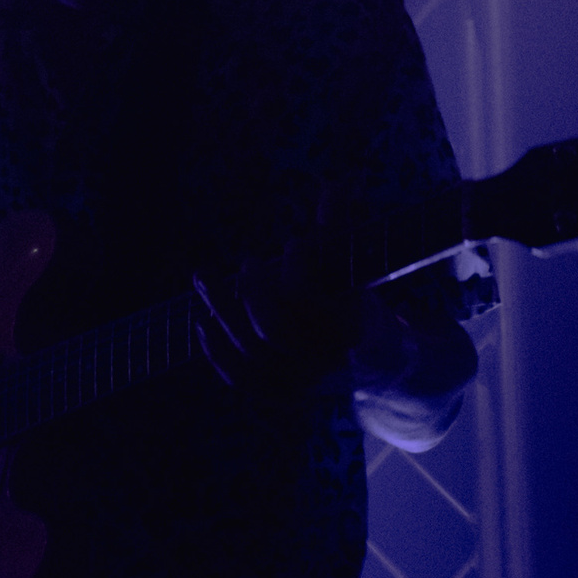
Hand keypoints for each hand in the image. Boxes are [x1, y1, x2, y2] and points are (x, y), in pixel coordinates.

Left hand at [191, 236, 365, 398]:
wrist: (374, 360)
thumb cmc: (353, 298)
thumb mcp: (350, 265)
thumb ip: (339, 230)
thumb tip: (336, 184)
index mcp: (349, 326)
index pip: (306, 297)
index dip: (296, 265)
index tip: (294, 241)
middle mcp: (324, 360)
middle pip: (271, 329)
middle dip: (251, 290)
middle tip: (248, 262)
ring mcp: (300, 381)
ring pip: (250, 352)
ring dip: (221, 310)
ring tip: (204, 277)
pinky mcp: (279, 393)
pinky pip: (240, 378)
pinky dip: (216, 352)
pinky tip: (203, 321)